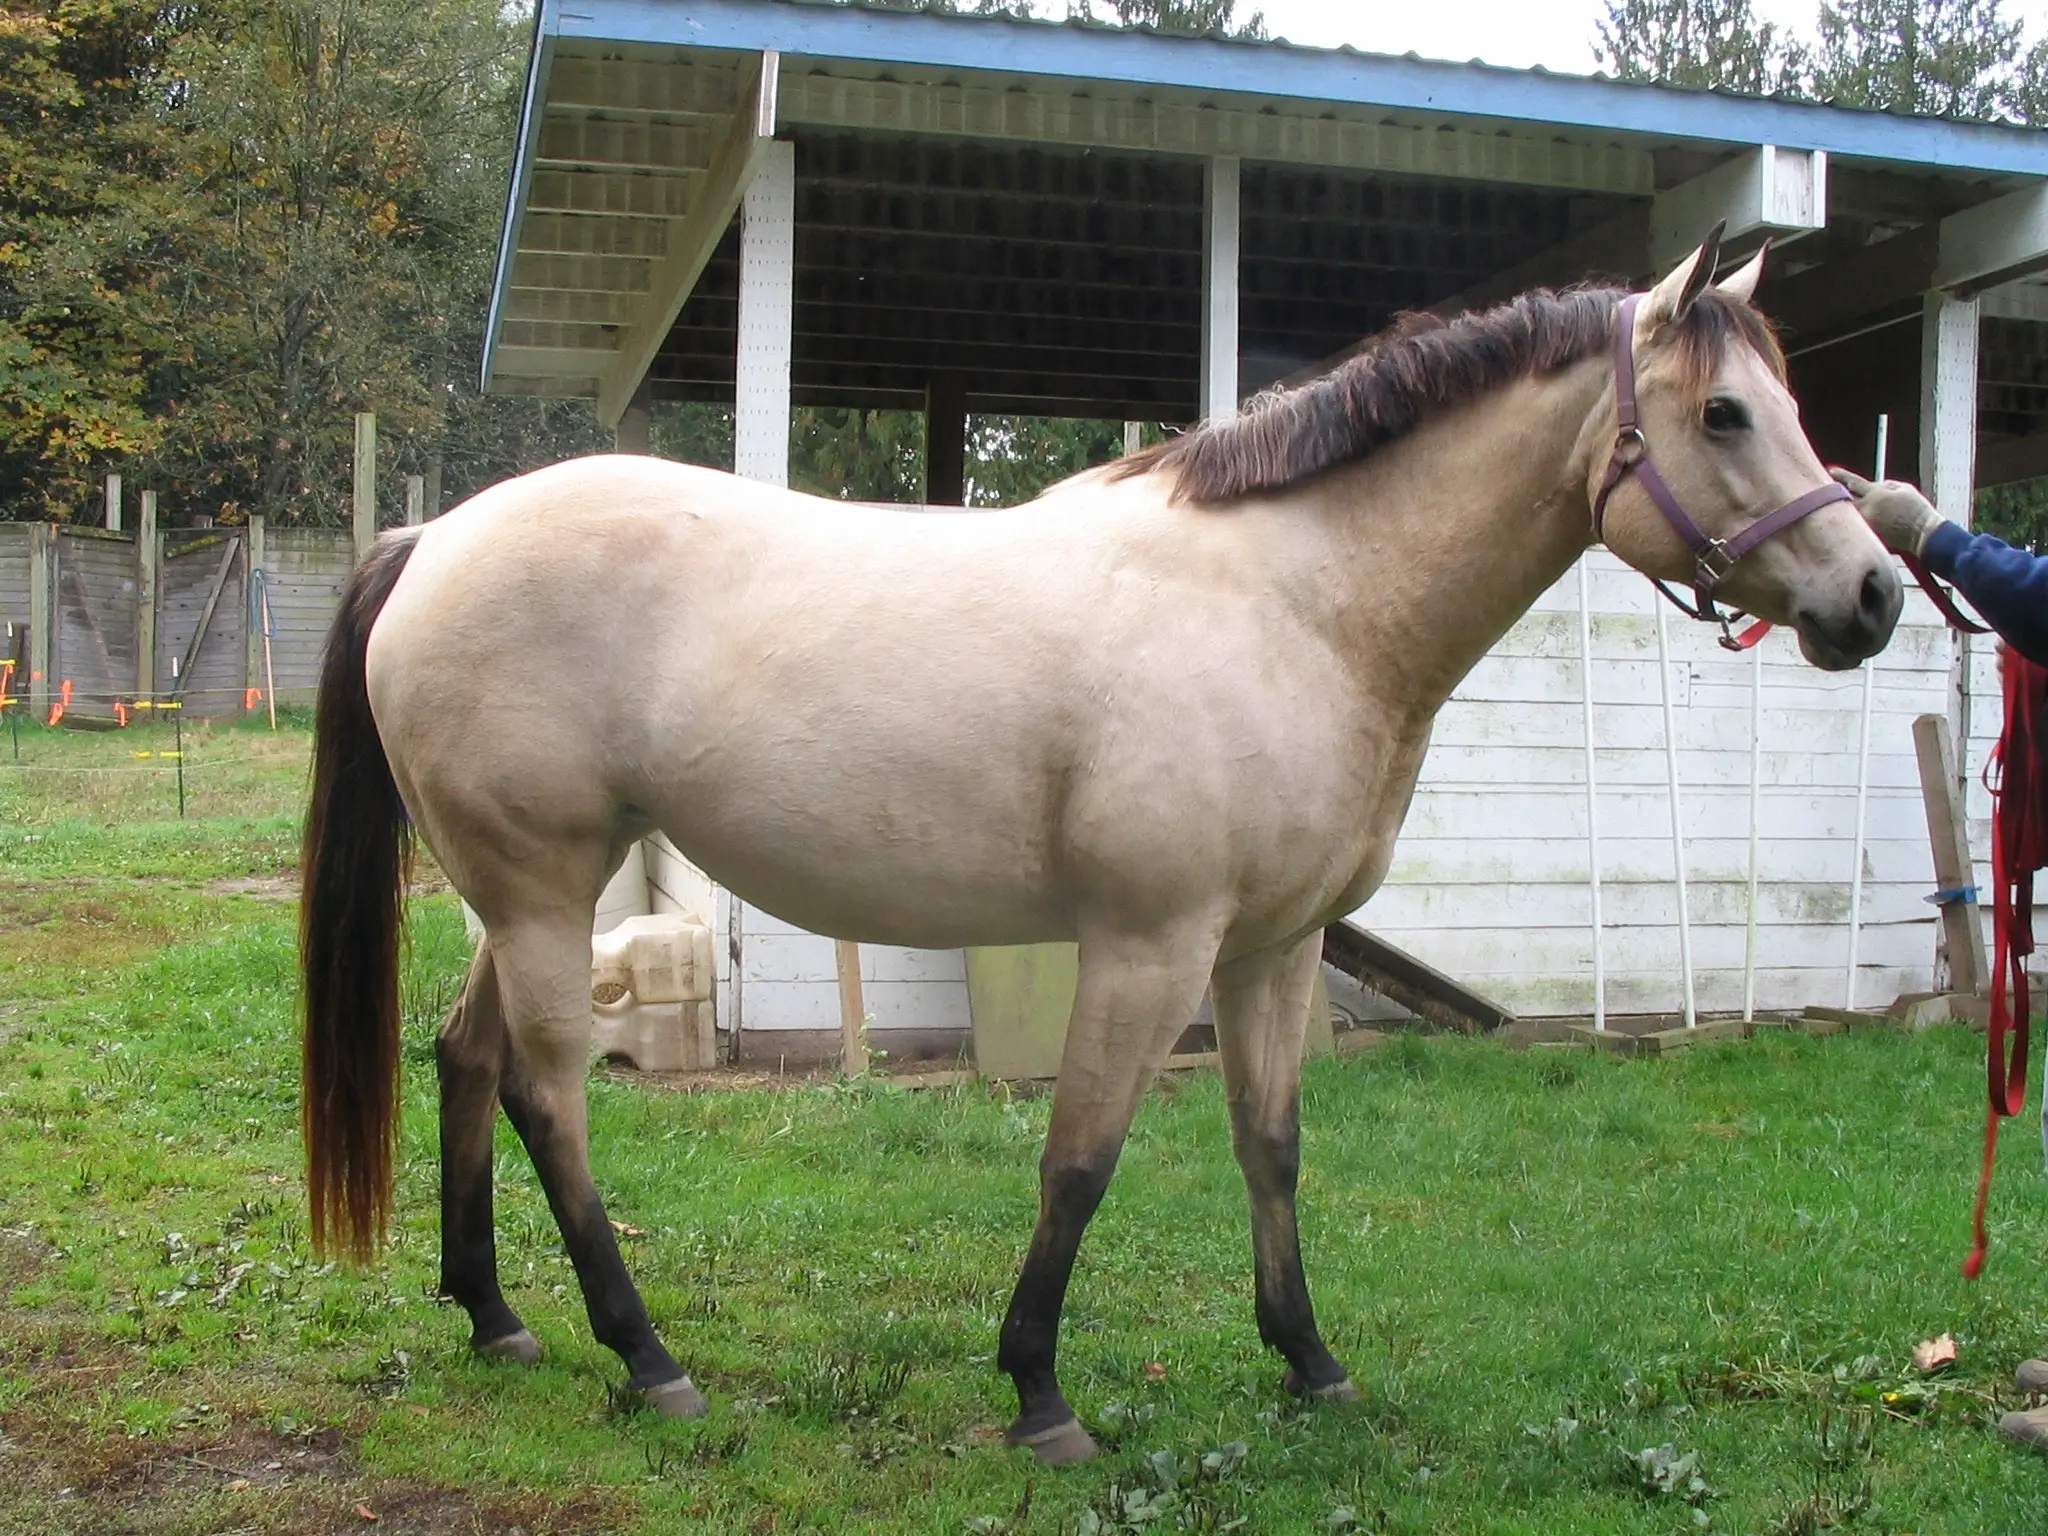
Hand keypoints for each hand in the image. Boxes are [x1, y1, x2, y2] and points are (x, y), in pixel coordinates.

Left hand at [1830, 467, 1945, 557]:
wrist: (1923, 532)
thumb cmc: (1917, 509)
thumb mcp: (1904, 488)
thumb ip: (1885, 485)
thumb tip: (1873, 485)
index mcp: (1876, 494)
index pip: (1853, 482)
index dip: (1841, 475)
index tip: (1830, 470)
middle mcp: (1867, 509)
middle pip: (1843, 499)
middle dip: (1838, 494)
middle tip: (1832, 489)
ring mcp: (1865, 524)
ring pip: (1848, 514)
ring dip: (1847, 509)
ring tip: (1852, 507)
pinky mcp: (1867, 536)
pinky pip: (1856, 526)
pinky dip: (1857, 521)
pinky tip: (1862, 521)